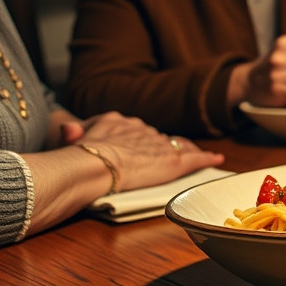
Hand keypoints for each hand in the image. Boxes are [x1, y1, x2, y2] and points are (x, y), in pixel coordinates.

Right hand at [62, 112, 223, 191]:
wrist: (97, 162)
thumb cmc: (82, 154)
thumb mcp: (73, 137)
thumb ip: (74, 132)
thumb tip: (69, 129)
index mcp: (120, 123)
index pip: (135, 130)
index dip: (140, 139)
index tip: (142, 145)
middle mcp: (143, 130)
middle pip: (157, 138)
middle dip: (163, 146)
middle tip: (169, 154)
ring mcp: (160, 145)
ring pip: (178, 145)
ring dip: (187, 150)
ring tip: (196, 155)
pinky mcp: (173, 162)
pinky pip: (195, 158)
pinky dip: (207, 159)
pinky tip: (217, 159)